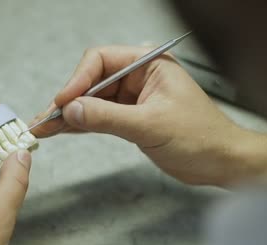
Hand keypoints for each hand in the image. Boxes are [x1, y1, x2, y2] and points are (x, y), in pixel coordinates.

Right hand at [31, 46, 266, 184]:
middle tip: (46, 119)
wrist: (221, 162)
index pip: (101, 61)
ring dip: (70, 115)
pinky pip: (101, 118)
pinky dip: (82, 125)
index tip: (63, 102)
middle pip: (92, 81)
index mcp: (149, 64)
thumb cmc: (202, 137)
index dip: (78, 81)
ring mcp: (134, 99)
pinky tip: (63, 130)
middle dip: (69, 100)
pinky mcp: (132, 119)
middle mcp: (139, 77)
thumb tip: (71, 110)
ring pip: (93, 101)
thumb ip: (108, 117)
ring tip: (45, 128)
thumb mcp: (150, 125)